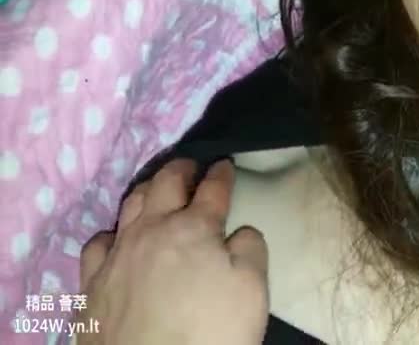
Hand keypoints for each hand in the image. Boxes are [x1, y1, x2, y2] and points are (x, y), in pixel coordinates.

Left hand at [77, 159, 268, 344]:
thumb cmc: (211, 332)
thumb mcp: (253, 289)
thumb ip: (250, 249)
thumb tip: (238, 231)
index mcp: (194, 228)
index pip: (213, 188)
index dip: (222, 173)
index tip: (226, 164)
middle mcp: (152, 230)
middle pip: (166, 183)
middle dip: (182, 169)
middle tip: (192, 166)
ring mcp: (117, 254)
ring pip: (130, 204)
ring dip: (148, 190)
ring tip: (158, 189)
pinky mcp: (92, 283)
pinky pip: (97, 242)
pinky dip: (112, 232)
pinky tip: (117, 239)